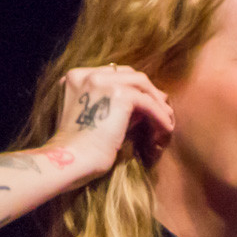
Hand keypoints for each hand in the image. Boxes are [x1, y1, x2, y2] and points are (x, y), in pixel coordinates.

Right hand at [44, 64, 174, 180]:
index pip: (113, 74)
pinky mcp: (118, 95)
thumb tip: (143, 107)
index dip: (132, 88)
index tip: (146, 102)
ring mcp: (102, 81)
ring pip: (141, 84)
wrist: (69, 162)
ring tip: (167, 119)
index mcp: (76, 78)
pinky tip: (166, 129)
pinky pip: (148, 103)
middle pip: (129, 74)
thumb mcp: (93, 120)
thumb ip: (113, 107)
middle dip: (148, 90)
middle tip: (162, 107)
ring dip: (157, 102)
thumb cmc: (78, 151)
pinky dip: (160, 116)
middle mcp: (87, 74)